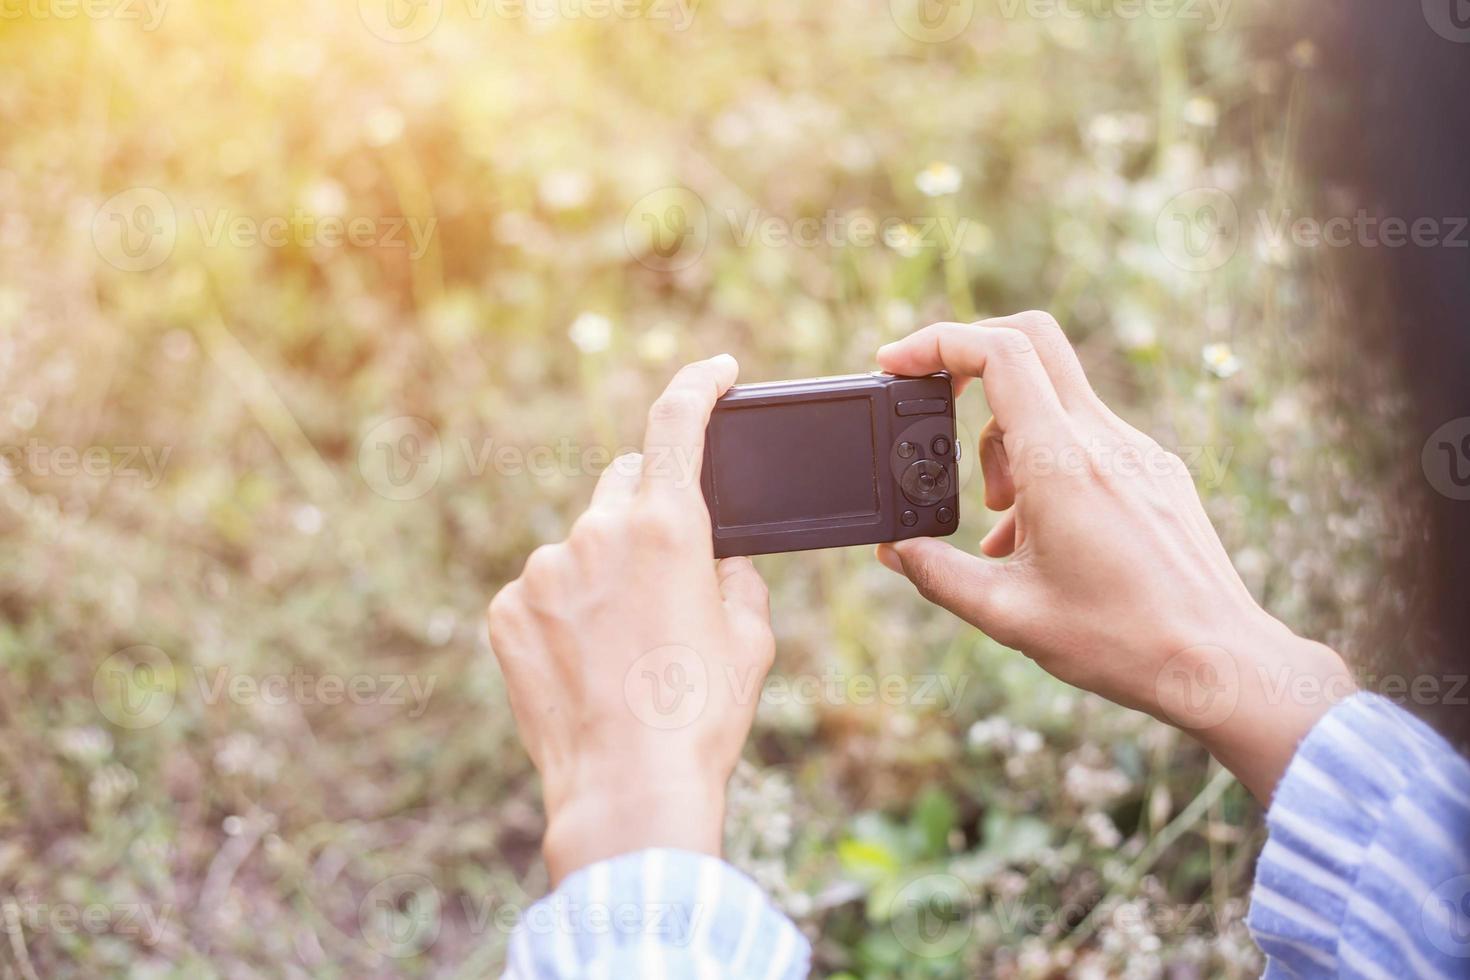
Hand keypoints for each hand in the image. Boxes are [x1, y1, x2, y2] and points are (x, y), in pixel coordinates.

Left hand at [486, 355, 775, 883]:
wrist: (626, 790)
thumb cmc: (699, 717)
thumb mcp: (749, 638)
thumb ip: (734, 575)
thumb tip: (714, 558)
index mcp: (668, 527)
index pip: (677, 422)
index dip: (699, 384)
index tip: (715, 372)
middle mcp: (597, 534)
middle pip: (622, 483)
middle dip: (647, 509)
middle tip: (665, 575)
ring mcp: (544, 571)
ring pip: (580, 545)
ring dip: (603, 572)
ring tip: (624, 648)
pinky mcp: (506, 610)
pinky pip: (543, 589)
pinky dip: (564, 610)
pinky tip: (584, 663)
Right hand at [874, 312, 1353, 801]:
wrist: (1219, 664)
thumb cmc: (1120, 643)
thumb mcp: (1009, 614)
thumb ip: (937, 575)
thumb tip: (893, 550)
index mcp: (1062, 464)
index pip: (1000, 353)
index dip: (939, 342)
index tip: (897, 364)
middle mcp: (1104, 440)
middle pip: (1031, 341)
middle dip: (969, 356)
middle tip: (934, 401)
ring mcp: (1137, 449)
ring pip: (1053, 398)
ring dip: (1007, 435)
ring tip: (1000, 519)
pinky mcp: (1156, 469)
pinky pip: (1085, 435)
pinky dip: (1045, 460)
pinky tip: (1041, 531)